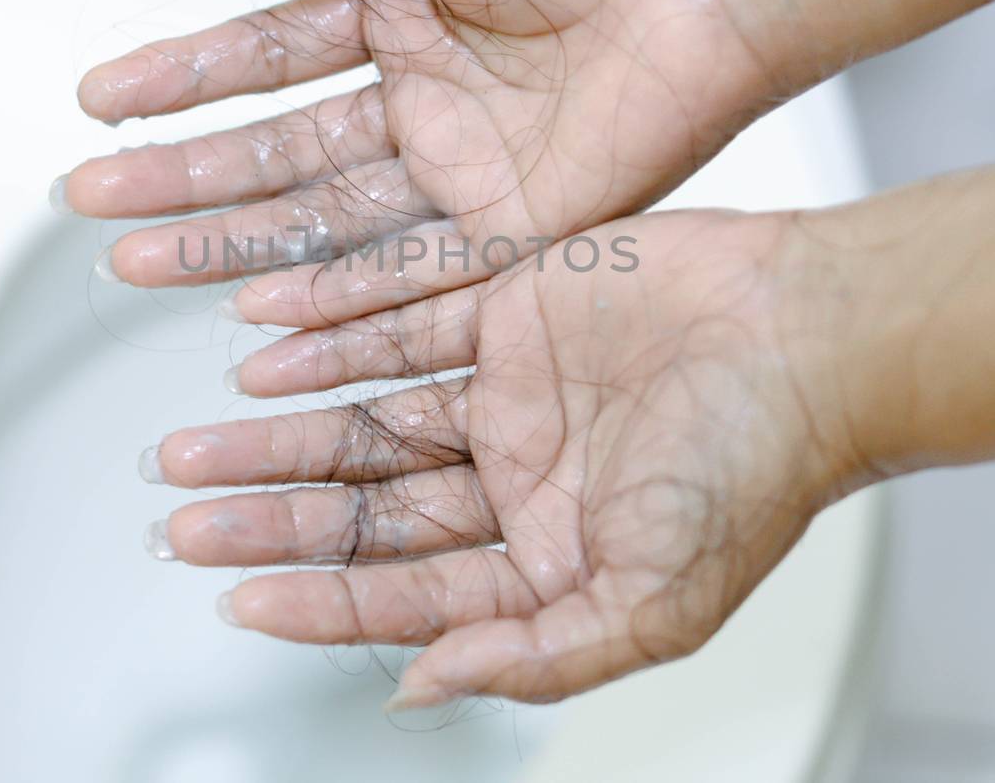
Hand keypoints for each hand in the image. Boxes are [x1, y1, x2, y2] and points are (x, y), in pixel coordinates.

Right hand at [59, 0, 777, 328]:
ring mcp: (460, 170)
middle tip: (94, 201)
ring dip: (229, 244)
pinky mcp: (511, 229)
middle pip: (276, 151)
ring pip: (322, 219)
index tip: (102, 100)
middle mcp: (420, 99)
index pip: (263, 56)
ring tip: (138, 263)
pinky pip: (408, 271)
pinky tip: (257, 310)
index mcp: (397, 10)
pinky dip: (333, 296)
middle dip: (180, 178)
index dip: (182, 79)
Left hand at [140, 210, 857, 706]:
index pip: (402, 588)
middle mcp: (514, 477)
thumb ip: (537, 657)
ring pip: (364, 417)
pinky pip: (398, 323)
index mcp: (545, 558)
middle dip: (272, 515)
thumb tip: (420, 690)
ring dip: (280, 433)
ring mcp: (505, 391)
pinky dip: (331, 336)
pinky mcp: (507, 305)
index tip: (235, 598)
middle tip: (181, 518)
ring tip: (195, 447)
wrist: (812, 332)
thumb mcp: (655, 606)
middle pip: (366, 505)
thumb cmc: (761, 469)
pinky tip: (267, 351)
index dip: (317, 598)